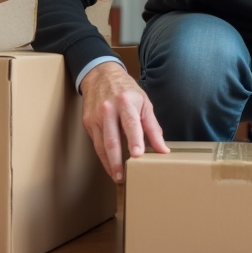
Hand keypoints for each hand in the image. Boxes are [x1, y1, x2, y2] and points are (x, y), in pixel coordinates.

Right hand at [80, 62, 168, 182]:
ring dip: (109, 163)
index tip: (138, 155)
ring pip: (101, 145)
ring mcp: (95, 116)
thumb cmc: (126, 91)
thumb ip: (153, 128)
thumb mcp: (144, 104)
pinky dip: (103, 157)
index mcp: (126, 102)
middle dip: (117, 161)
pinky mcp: (88, 122)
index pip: (131, 123)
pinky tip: (110, 165)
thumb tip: (163, 149)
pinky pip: (96, 143)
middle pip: (112, 139)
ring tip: (118, 176)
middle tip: (123, 177)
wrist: (101, 75)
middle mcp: (108, 109)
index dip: (134, 140)